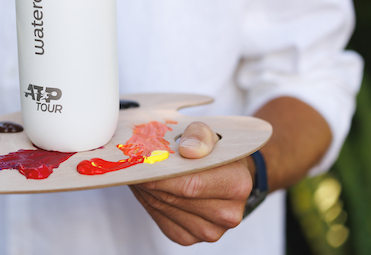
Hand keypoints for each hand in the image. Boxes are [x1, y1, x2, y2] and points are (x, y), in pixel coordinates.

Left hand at [130, 121, 253, 244]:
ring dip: (146, 189)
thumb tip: (188, 150)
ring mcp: (209, 231)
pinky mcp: (189, 238)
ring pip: (163, 208)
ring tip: (140, 171)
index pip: (190, 184)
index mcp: (237, 186)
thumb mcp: (208, 132)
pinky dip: (148, 200)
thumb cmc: (213, 152)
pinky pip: (160, 219)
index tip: (140, 161)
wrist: (223, 173)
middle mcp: (227, 215)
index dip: (161, 173)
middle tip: (133, 163)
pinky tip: (147, 186)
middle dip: (149, 179)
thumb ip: (199, 135)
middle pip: (173, 197)